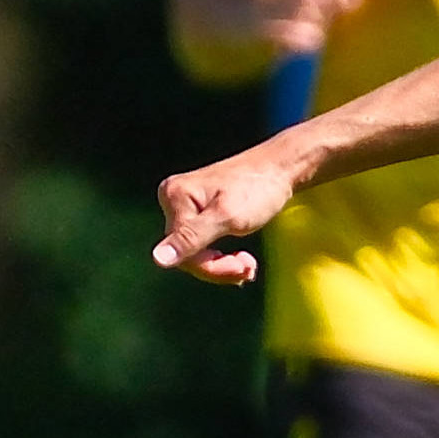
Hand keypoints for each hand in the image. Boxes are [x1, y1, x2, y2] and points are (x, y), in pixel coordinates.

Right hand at [149, 144, 307, 285]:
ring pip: (195, 252)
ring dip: (223, 265)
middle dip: (219, 267)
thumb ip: (192, 238)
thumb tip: (157, 258)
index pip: (181, 250)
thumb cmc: (258, 188)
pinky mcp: (199, 212)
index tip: (245, 268)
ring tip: (249, 265)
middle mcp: (173, 199)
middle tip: (249, 268)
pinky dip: (223, 257)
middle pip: (186, 253)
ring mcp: (186, 205)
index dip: (212, 268)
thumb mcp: (227, 217)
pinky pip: (203, 244)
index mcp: (174, 196)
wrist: (280, 169)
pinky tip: (240, 259)